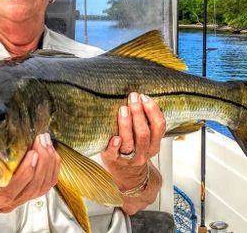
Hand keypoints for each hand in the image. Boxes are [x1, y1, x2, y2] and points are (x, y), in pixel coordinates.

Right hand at [0, 85, 59, 215]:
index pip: (8, 190)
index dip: (23, 172)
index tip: (32, 152)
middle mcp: (1, 201)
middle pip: (30, 186)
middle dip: (41, 160)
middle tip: (42, 138)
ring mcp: (16, 199)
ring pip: (40, 186)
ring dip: (49, 161)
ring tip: (46, 140)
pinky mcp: (28, 194)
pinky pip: (47, 185)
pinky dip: (53, 168)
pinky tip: (52, 152)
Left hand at [101, 93, 164, 209]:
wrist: (127, 175)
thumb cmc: (135, 149)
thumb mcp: (146, 139)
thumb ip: (146, 123)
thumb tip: (140, 97)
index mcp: (154, 144)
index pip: (158, 126)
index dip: (153, 110)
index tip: (144, 97)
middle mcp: (143, 152)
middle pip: (144, 133)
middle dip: (139, 113)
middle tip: (133, 98)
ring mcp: (129, 158)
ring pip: (130, 142)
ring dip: (127, 124)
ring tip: (123, 109)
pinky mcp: (113, 160)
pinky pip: (114, 154)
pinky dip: (114, 146)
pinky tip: (114, 137)